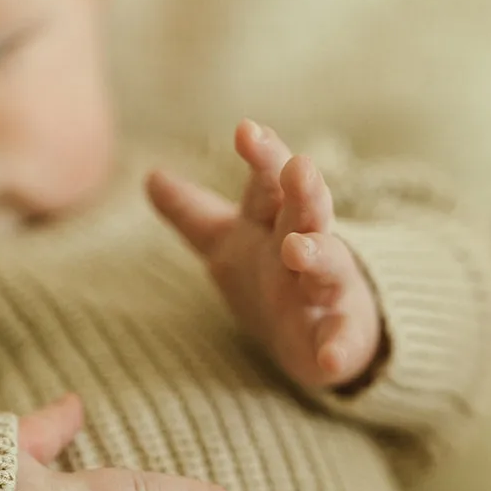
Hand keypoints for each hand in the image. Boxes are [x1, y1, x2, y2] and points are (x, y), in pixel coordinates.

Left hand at [147, 120, 384, 392]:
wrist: (325, 336)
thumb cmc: (277, 278)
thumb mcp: (231, 244)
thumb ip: (193, 214)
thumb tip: (150, 176)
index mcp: (276, 222)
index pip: (269, 182)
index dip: (261, 156)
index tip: (245, 129)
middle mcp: (305, 248)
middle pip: (306, 213)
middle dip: (303, 191)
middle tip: (299, 168)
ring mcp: (326, 292)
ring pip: (328, 268)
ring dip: (317, 256)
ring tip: (299, 249)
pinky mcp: (339, 338)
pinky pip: (341, 343)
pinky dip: (337, 350)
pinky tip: (329, 361)